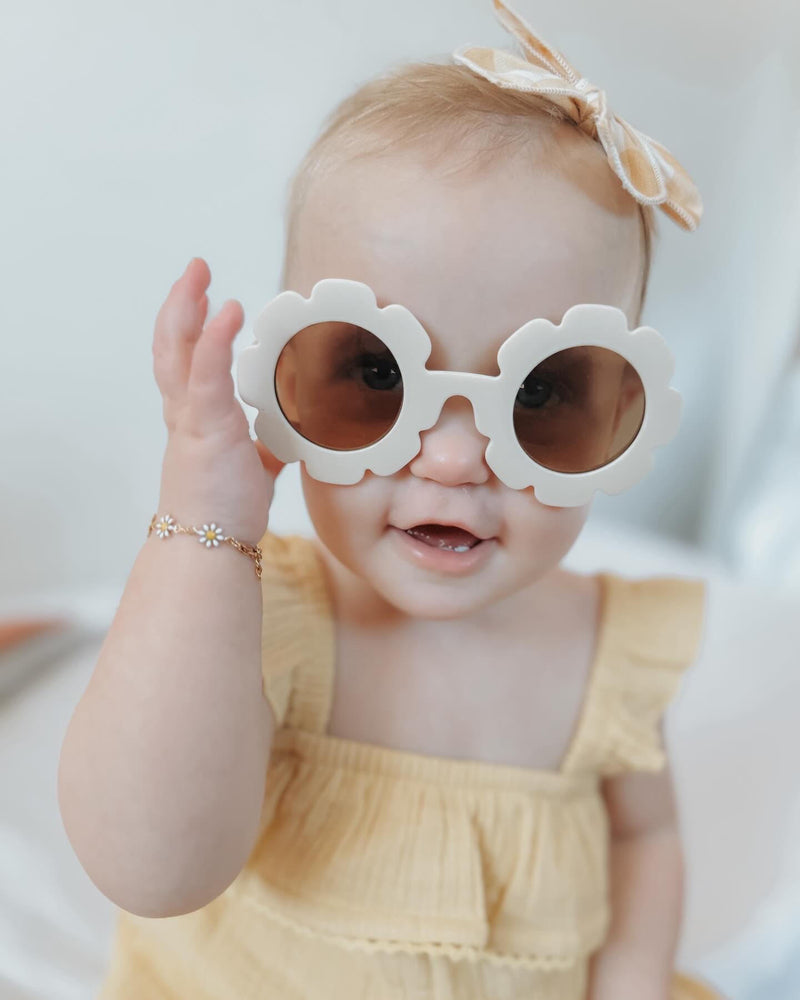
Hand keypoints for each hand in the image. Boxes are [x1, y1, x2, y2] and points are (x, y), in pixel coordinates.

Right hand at [152, 257, 284, 541]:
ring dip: (187, 308)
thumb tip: (288, 443)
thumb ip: (265, 450)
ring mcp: (192, 419)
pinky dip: (215, 339)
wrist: (208, 548)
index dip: (193, 329)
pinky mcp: (205, 429)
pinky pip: (207, 375)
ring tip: (199, 275)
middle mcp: (186, 414)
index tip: (209, 301)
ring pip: (177, 353)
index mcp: (197, 421)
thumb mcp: (253, 469)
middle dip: (181, 304)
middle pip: (171, 347)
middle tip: (196, 270)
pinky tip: (228, 311)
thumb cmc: (225, 512)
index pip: (187, 363)